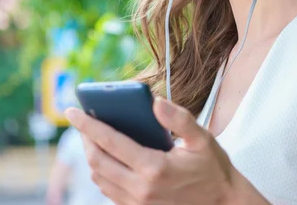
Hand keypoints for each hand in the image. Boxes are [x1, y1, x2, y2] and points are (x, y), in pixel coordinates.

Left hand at [65, 97, 238, 204]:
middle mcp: (141, 189)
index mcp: (155, 168)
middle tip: (82, 122)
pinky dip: (102, 173)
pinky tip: (109, 159)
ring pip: (99, 179)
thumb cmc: (213, 168)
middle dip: (85, 139)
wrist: (223, 204)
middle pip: (97, 162)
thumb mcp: (203, 139)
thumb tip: (155, 101)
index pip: (110, 142)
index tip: (72, 111)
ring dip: (91, 157)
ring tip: (93, 138)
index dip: (88, 124)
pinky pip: (109, 191)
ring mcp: (138, 204)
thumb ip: (179, 119)